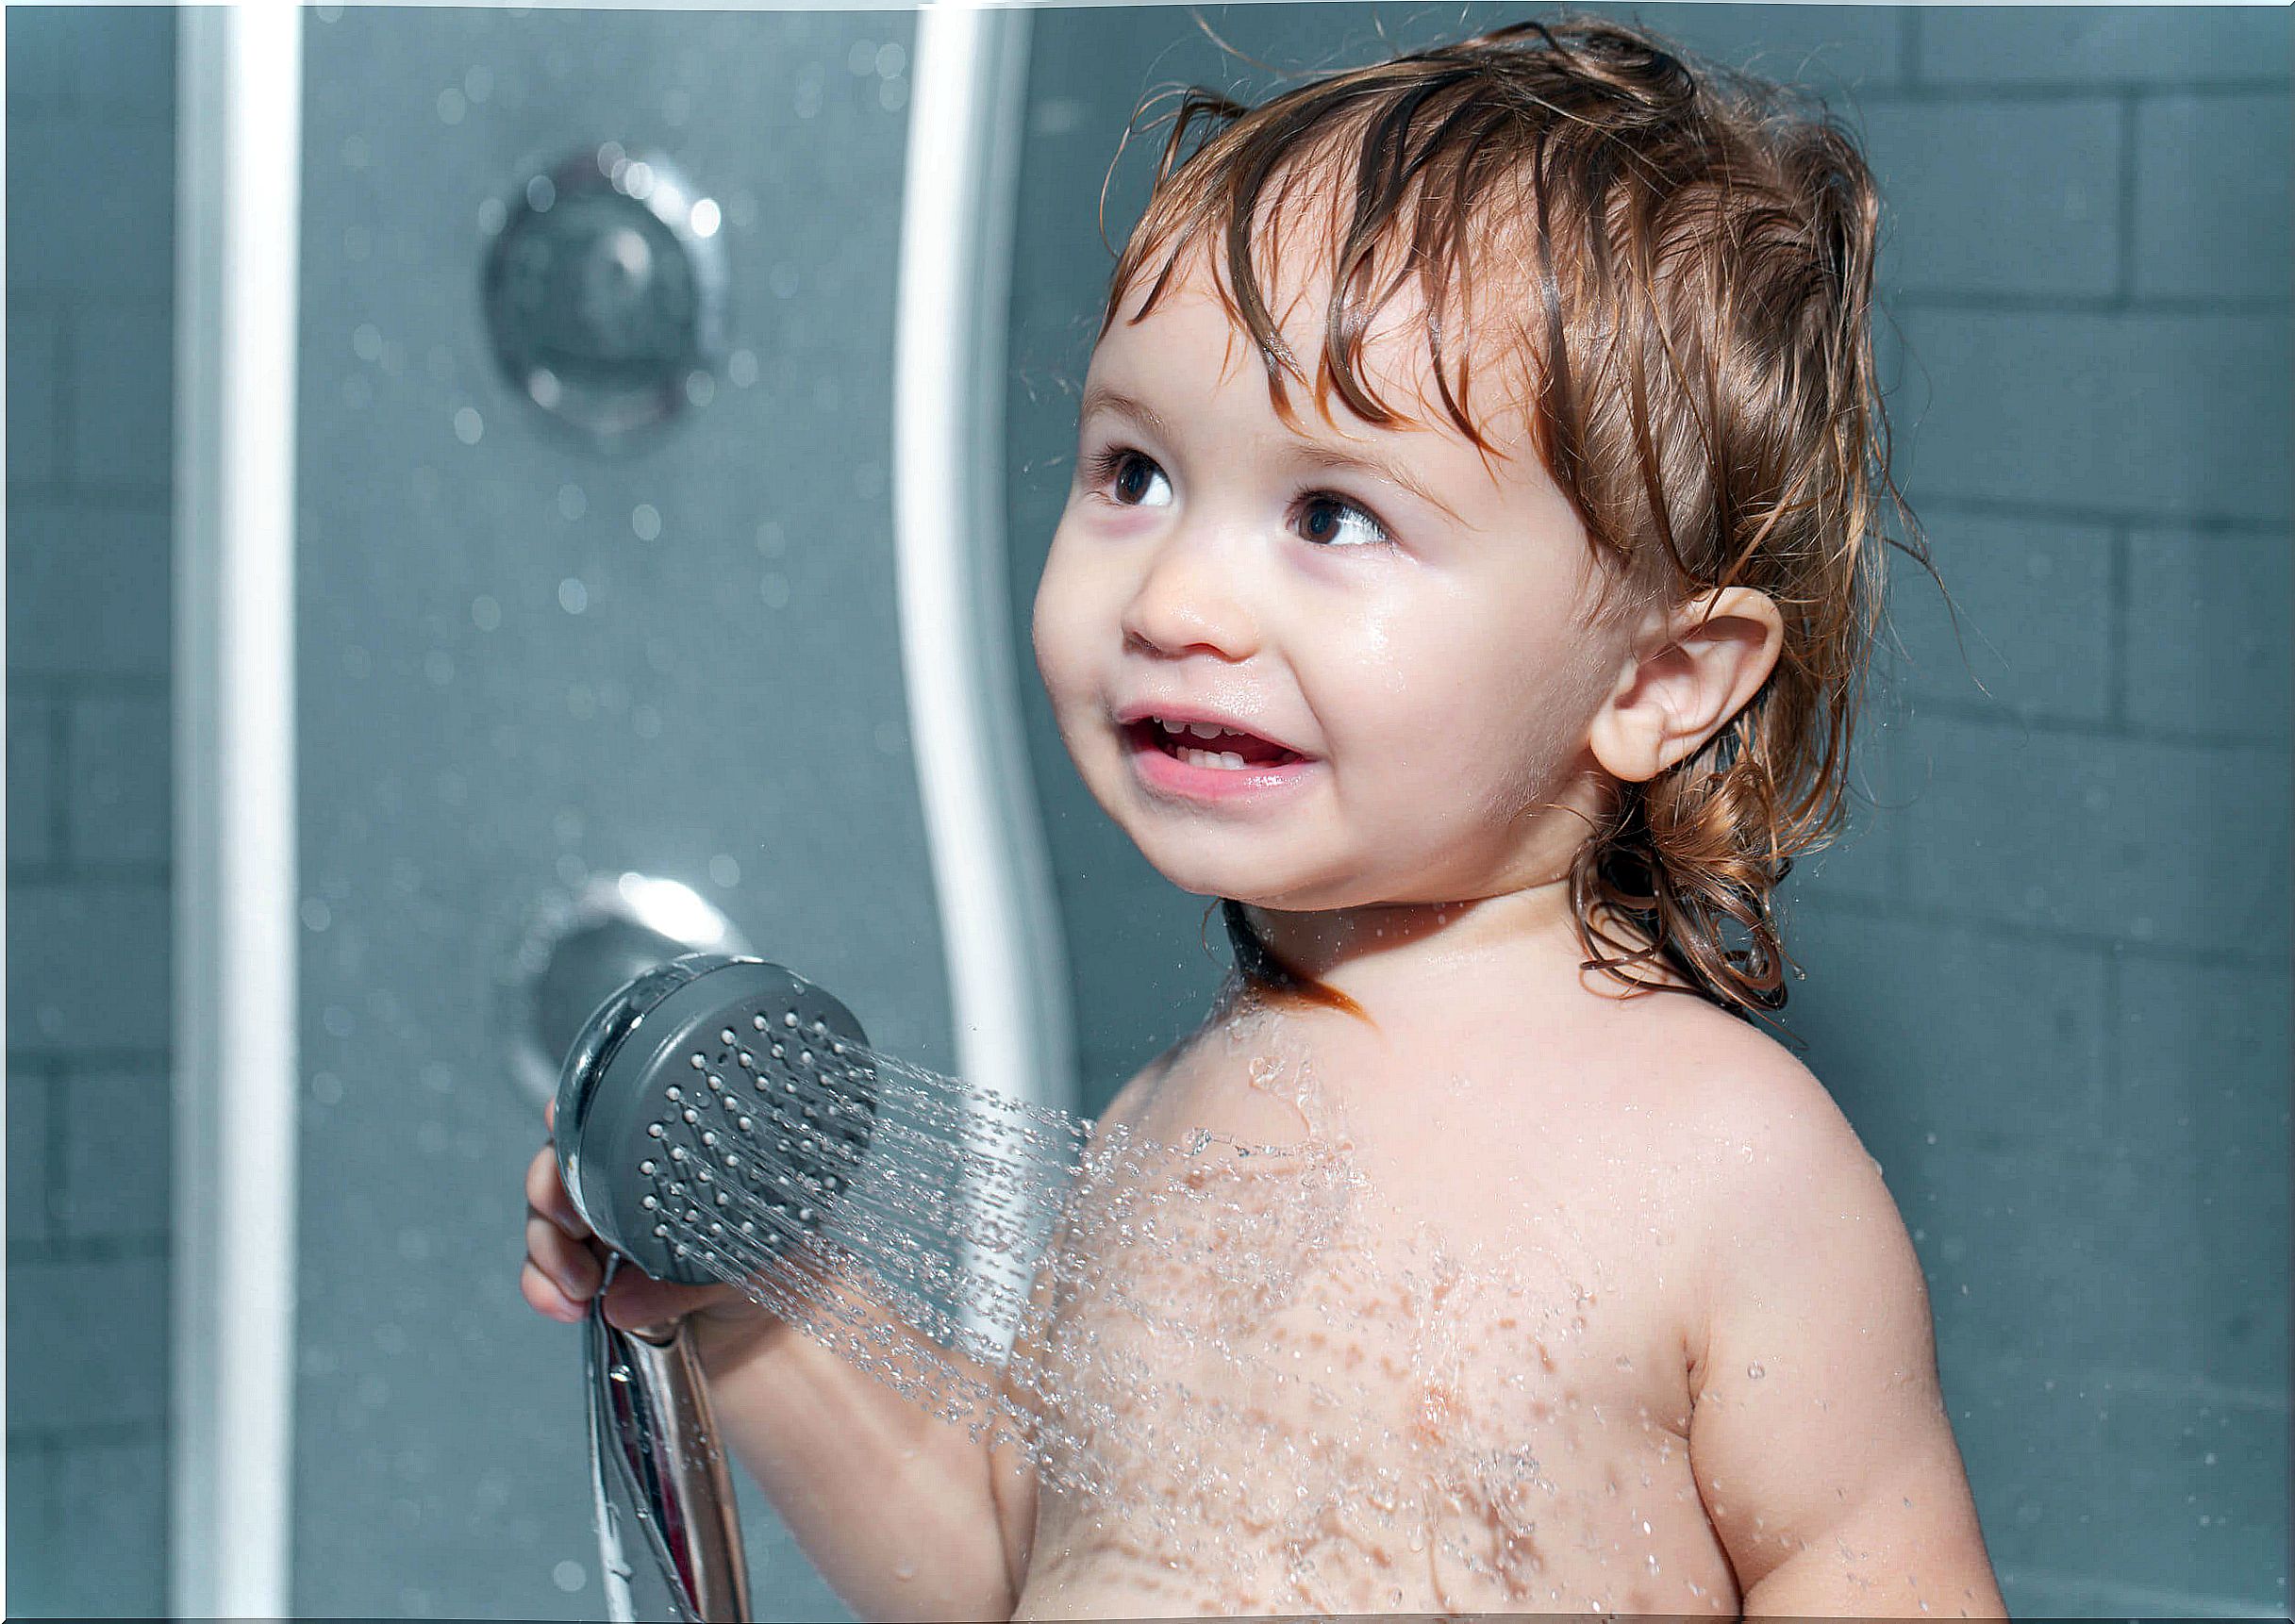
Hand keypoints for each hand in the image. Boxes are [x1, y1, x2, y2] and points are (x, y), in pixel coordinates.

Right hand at [520, 1097, 759, 1332]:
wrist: (763, 1324)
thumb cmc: (767, 1264)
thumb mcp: (749, 1259)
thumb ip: (689, 1282)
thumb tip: (620, 1301)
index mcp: (672, 1155)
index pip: (614, 1115)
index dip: (578, 1114)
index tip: (560, 1125)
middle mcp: (629, 1182)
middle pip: (562, 1161)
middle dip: (551, 1191)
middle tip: (573, 1224)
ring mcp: (602, 1225)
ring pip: (544, 1216)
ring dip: (548, 1250)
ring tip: (582, 1284)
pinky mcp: (585, 1268)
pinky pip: (542, 1270)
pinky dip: (542, 1287)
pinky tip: (566, 1305)